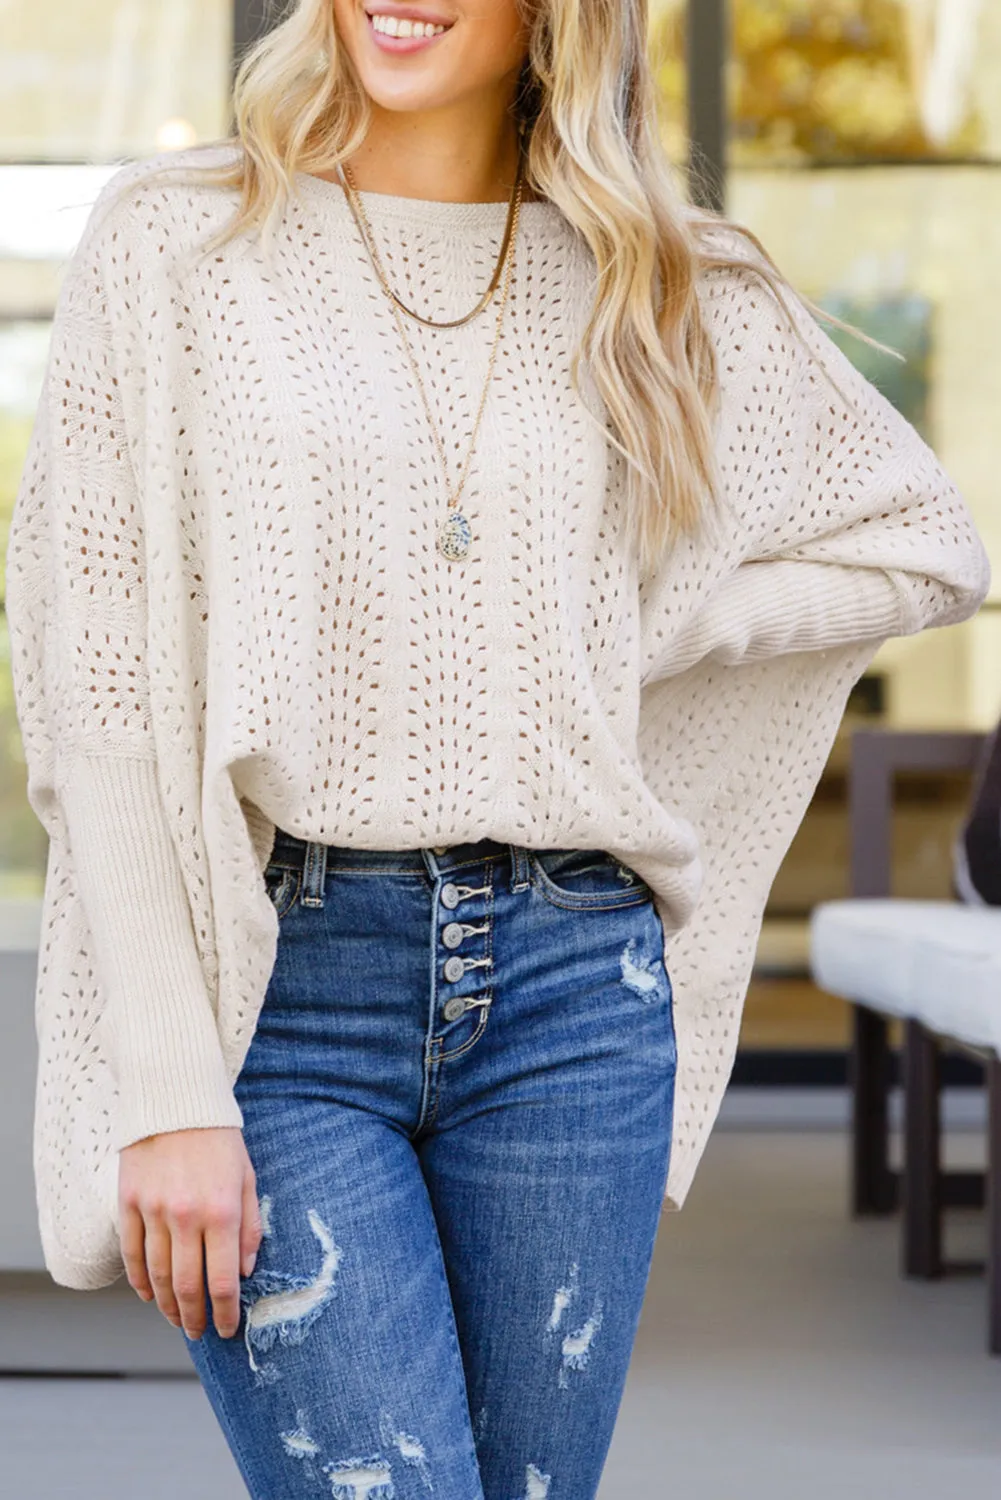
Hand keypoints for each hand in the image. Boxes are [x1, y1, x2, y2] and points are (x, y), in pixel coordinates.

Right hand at [118, 1126, 262, 1340]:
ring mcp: (153, 1212)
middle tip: (199, 1332)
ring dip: (166, 1305)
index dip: (225, 1313)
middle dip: (195, 1317)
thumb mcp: (247, 1178)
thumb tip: (245, 1271)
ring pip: (156, 1276)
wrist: (177, 1100)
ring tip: (176, 1318)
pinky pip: (132, 1253)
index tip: (227, 1329)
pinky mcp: (129, 1203)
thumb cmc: (219, 1139)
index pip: (223, 1281)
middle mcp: (186, 1217)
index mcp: (222, 1212)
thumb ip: (250, 1226)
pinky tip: (147, 1294)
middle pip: (186, 1286)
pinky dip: (139, 1280)